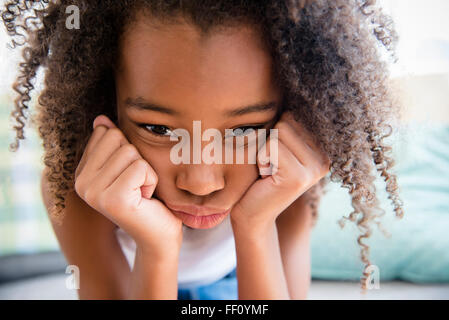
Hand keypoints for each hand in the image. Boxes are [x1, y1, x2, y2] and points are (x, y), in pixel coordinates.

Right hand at [74, 114, 182, 256]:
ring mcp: (94, 193)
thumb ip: (112, 144)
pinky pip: (140, 167)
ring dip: (146, 170)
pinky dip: (151, 180)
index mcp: (81, 173)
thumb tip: (100, 119)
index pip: (105, 133)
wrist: (159, 235)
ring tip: (141, 192)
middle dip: (137, 158)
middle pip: (117, 138)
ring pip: (129, 152)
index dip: (128, 150)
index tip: (129, 176)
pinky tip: (145, 199)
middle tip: (137, 184)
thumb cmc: (147, 198)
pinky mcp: (113, 200)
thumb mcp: (127, 166)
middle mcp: (81, 183)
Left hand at [230, 111, 330, 233]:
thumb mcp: (276, 146)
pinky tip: (265, 177)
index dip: (275, 132)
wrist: (251, 213)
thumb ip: (287, 125)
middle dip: (270, 141)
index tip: (277, 157)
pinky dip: (260, 159)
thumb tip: (288, 88)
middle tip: (271, 165)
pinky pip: (271, 146)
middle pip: (287, 120)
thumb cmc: (258, 176)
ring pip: (279, 130)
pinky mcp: (299, 178)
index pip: (295, 114)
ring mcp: (315, 169)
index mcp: (321, 149)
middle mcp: (324, 159)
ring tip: (268, 170)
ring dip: (264, 150)